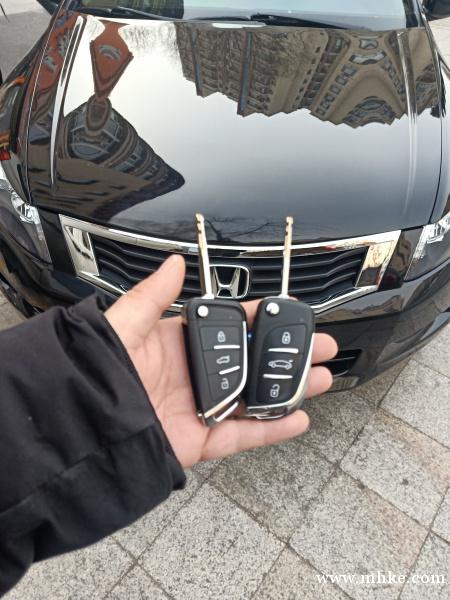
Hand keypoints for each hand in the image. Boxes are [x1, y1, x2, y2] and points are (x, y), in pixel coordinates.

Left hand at [105, 255, 337, 467]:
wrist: (85, 426)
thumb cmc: (98, 373)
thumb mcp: (124, 326)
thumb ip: (152, 296)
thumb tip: (173, 262)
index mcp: (179, 344)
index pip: (230, 327)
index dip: (261, 320)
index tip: (287, 312)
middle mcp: (195, 374)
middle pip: (252, 363)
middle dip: (287, 355)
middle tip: (317, 346)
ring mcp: (201, 407)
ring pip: (255, 398)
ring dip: (289, 389)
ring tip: (320, 378)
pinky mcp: (201, 439)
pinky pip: (244, 434)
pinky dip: (272, 429)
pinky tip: (297, 418)